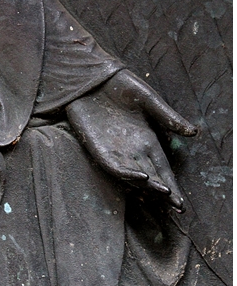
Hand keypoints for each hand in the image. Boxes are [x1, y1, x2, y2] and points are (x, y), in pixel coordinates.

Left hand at [67, 70, 196, 212]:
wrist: (93, 78)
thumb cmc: (121, 87)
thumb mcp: (149, 100)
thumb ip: (168, 117)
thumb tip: (193, 133)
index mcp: (147, 141)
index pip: (163, 168)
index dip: (173, 185)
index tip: (182, 202)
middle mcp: (132, 151)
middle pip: (152, 176)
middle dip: (165, 192)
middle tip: (179, 207)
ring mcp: (115, 151)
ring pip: (134, 175)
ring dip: (150, 185)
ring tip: (165, 192)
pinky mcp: (97, 148)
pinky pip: (114, 166)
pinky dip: (128, 172)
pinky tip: (143, 176)